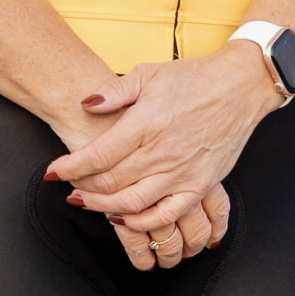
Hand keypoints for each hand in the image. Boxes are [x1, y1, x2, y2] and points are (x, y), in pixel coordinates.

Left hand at [44, 45, 284, 270]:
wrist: (240, 87)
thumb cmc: (193, 78)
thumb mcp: (148, 74)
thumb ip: (114, 91)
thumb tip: (86, 104)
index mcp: (147, 122)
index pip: (99, 155)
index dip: (70, 167)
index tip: (54, 171)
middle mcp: (163, 151)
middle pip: (111, 183)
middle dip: (82, 187)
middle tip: (68, 186)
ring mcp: (183, 171)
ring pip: (133, 203)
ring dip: (104, 207)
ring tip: (87, 202)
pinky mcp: (200, 185)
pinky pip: (167, 214)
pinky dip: (142, 222)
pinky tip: (125, 218)